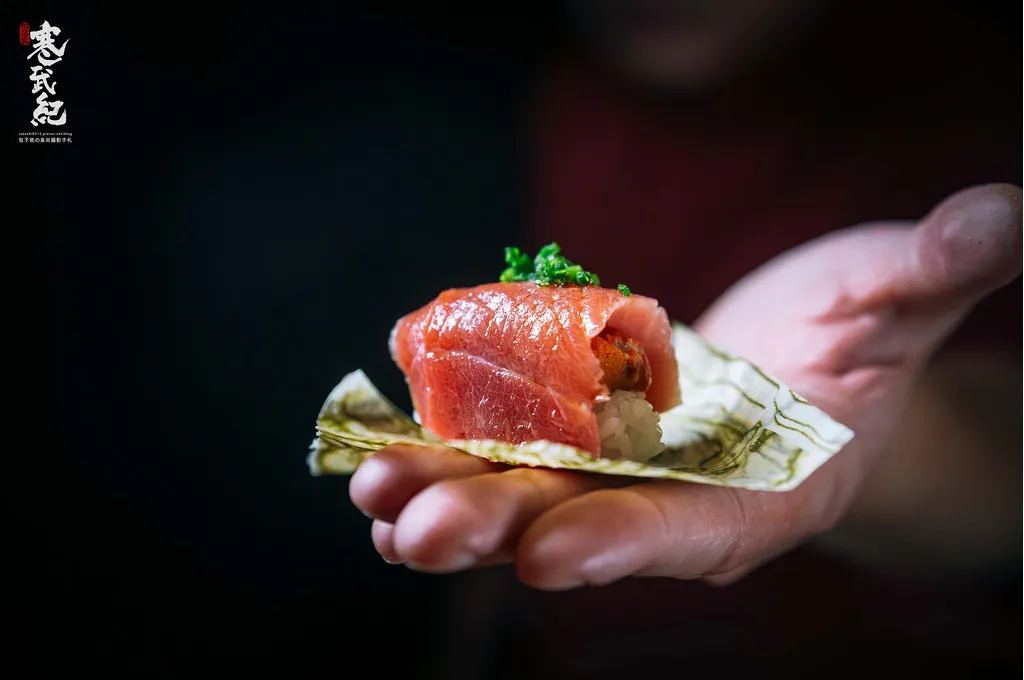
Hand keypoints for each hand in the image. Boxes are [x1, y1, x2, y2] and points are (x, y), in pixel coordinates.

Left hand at [349, 184, 1020, 588]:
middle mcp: (675, 497)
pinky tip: (377, 451)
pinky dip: (441, 451)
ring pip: (520, 493)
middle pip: (582, 523)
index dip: (629, 542)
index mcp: (763, 492)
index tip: (552, 555)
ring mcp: (614, 471)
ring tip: (369, 494)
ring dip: (444, 496)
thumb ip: (929, 275)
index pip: (696, 530)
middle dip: (497, 528)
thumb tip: (1001, 214)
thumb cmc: (859, 336)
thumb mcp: (894, 300)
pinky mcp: (572, 438)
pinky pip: (498, 450)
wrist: (799, 359)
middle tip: (412, 528)